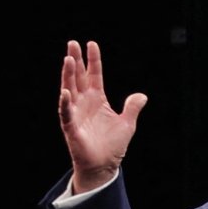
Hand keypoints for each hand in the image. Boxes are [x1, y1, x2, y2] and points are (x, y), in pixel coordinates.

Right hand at [59, 40, 147, 193]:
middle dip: (76, 61)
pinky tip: (65, 92)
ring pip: (70, 90)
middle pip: (79, 77)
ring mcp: (76, 113)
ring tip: (69, 59)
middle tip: (72, 43)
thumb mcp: (127, 124)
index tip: (91, 44)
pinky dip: (65, 103)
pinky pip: (66, 113)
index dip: (93, 60)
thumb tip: (142, 95)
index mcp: (97, 100)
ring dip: (69, 75)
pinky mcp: (71, 127)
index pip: (94, 75)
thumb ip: (132, 108)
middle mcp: (84, 103)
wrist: (104, 165)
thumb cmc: (112, 145)